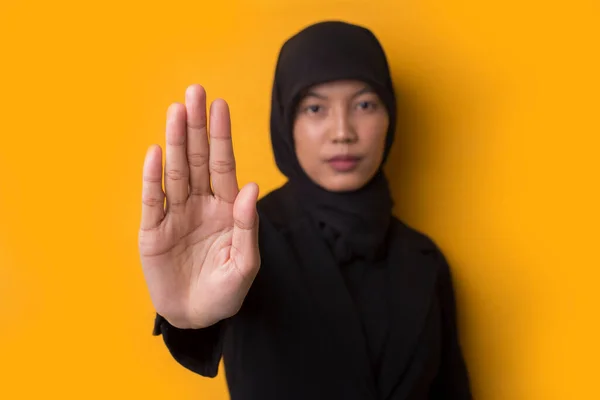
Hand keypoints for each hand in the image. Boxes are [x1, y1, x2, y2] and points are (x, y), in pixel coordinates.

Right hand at [138, 84, 259, 328]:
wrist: (196, 316)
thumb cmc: (225, 291)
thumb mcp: (245, 264)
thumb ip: (249, 227)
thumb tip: (252, 188)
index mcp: (226, 209)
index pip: (223, 165)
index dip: (221, 136)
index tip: (220, 105)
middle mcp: (200, 204)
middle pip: (197, 159)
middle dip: (196, 127)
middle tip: (195, 91)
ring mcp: (175, 215)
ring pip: (175, 172)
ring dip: (175, 142)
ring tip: (176, 111)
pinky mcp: (153, 232)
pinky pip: (153, 200)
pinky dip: (152, 177)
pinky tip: (154, 153)